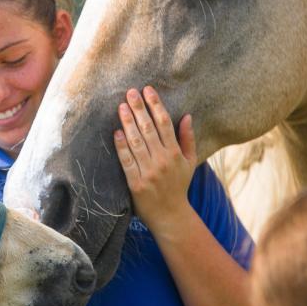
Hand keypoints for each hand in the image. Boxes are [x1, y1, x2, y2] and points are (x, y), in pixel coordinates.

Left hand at [113, 86, 197, 234]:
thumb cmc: (179, 186)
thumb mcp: (189, 162)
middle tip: (130, 92)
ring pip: (136, 142)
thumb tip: (187, 116)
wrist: (170, 215)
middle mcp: (162, 160)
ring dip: (128, 123)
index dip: (155, 105)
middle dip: (139, 108)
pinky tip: (116, 132)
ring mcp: (148, 172)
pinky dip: (121, 146)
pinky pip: (127, 161)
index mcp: (175, 153)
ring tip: (121, 107)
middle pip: (148, 129)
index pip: (164, 123)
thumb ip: (187, 139)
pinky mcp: (135, 182)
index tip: (147, 90)